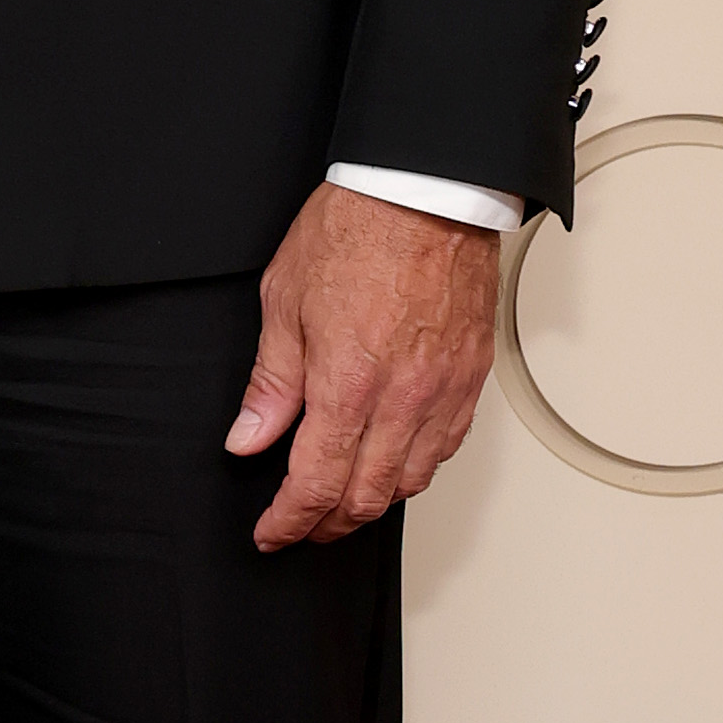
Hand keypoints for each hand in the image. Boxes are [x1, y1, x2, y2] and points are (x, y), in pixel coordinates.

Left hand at [225, 183, 500, 550]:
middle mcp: (403, 398)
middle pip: (367, 497)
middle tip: (302, 527)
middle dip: (328, 524)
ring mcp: (444, 390)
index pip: (316, 483)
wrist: (427, 189)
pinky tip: (396, 463)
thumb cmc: (359, 229)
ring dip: (374, 503)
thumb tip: (249, 435)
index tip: (272, 533)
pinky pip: (448, 446)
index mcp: (348, 384)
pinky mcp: (472, 376)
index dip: (289, 521)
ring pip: (412, 481)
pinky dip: (416, 468)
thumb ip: (270, 382)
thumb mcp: (283, 301)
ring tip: (344, 502)